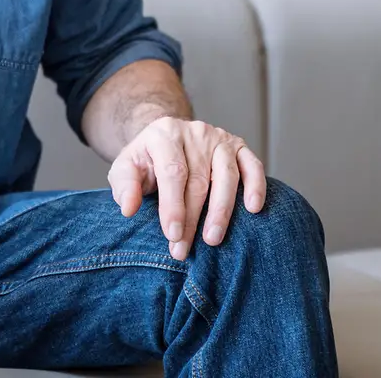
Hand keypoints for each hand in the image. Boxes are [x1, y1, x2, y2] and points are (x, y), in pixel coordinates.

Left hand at [107, 117, 265, 260]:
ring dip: (221, 211)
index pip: (172, 172)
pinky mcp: (238, 146)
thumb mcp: (126, 168)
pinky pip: (252, 165)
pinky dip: (255, 186)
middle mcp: (195, 131)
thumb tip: (128, 208)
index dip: (173, 206)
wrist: (166, 140)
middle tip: (183, 249)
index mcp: (164, 133)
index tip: (172, 235)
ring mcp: (219, 137)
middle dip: (192, 219)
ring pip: (226, 175)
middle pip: (198, 180)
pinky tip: (253, 209)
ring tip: (213, 239)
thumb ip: (124, 185)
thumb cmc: (147, 161)